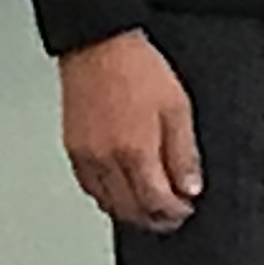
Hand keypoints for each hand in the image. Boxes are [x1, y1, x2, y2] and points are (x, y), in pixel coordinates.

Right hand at [58, 30, 203, 231]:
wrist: (98, 45)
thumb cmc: (137, 68)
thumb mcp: (176, 106)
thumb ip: (183, 153)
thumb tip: (190, 187)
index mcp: (135, 151)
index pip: (156, 201)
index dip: (174, 212)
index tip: (186, 208)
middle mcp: (107, 161)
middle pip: (131, 210)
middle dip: (154, 219)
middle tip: (171, 216)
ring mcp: (86, 157)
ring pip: (108, 204)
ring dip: (131, 212)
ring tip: (149, 207)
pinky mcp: (73, 150)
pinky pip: (90, 188)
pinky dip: (107, 198)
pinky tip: (120, 192)